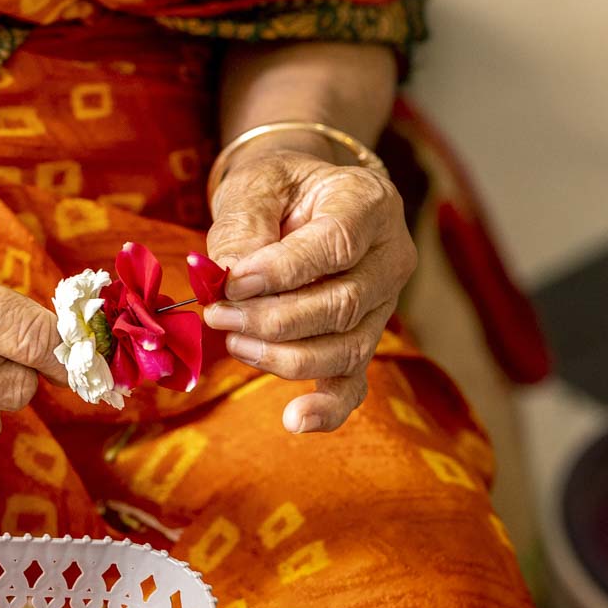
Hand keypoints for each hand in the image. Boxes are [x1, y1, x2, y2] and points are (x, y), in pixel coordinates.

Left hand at [205, 148, 415, 432]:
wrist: (299, 200)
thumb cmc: (277, 189)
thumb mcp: (255, 186)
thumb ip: (243, 228)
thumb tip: (226, 279)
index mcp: (369, 203)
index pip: (336, 245)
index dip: (283, 271)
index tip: (232, 283)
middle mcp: (390, 256)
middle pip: (343, 305)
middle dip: (273, 319)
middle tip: (217, 314)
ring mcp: (384, 304)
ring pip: (346, 348)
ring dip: (283, 356)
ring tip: (233, 341)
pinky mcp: (364, 338)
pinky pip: (354, 382)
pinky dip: (327, 407)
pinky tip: (295, 421)